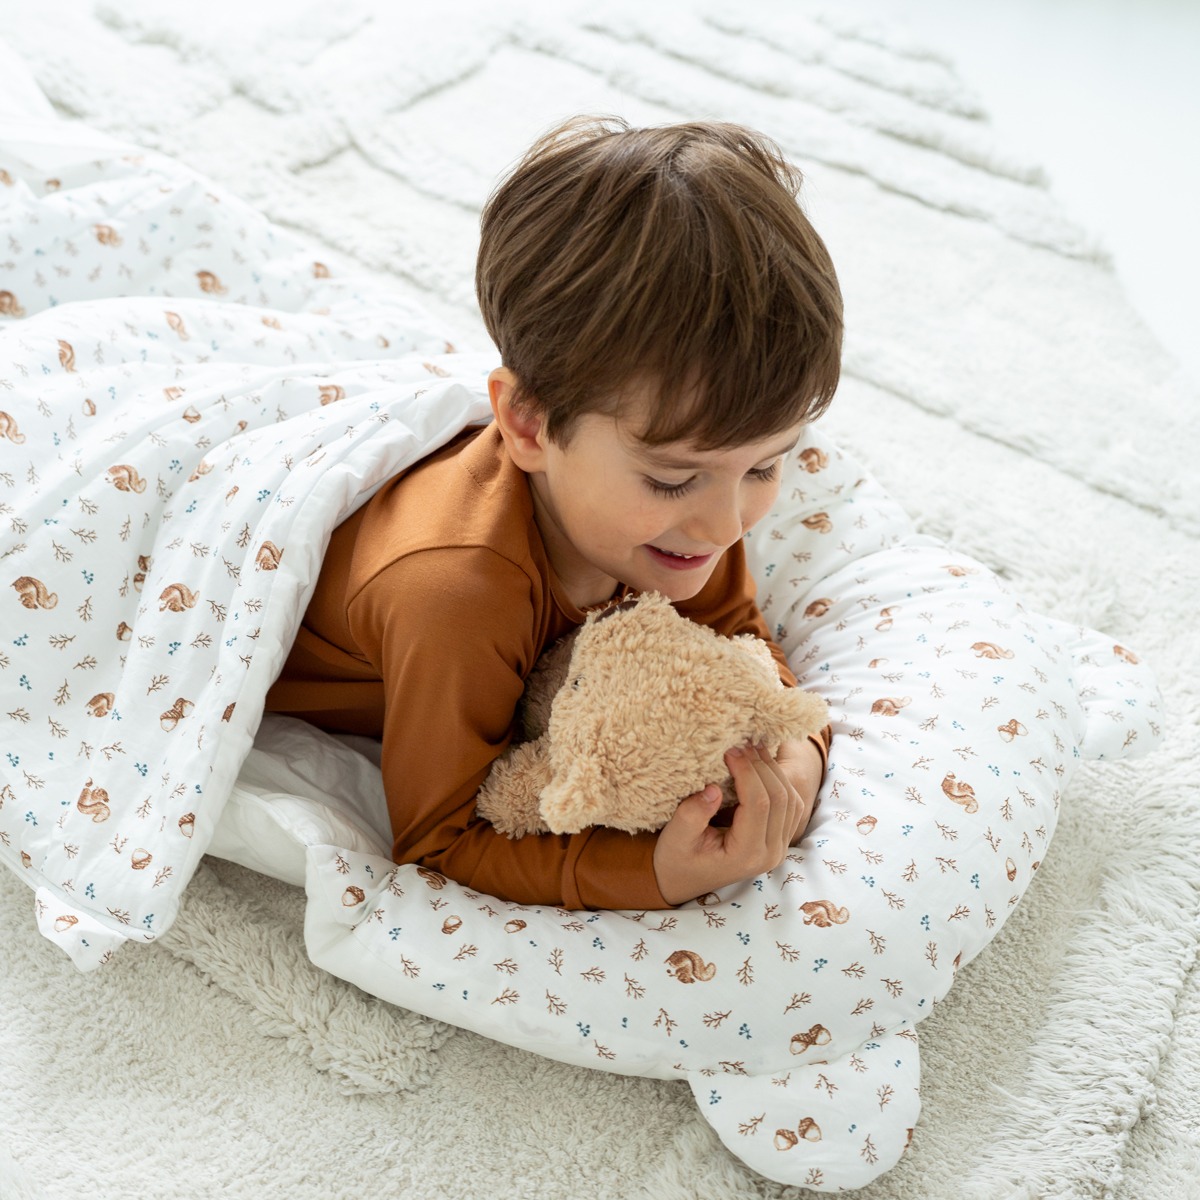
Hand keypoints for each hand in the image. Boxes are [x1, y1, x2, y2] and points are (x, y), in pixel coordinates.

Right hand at [652, 742, 818, 906]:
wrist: (681, 881)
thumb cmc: (675, 859)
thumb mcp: (675, 838)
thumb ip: (692, 815)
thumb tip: (713, 787)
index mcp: (746, 855)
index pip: (759, 804)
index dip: (747, 771)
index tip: (729, 750)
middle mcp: (769, 854)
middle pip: (781, 799)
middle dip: (762, 765)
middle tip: (741, 743)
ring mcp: (777, 848)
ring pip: (791, 800)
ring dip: (774, 770)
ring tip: (751, 748)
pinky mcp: (778, 839)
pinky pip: (790, 806)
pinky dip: (779, 781)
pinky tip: (760, 764)